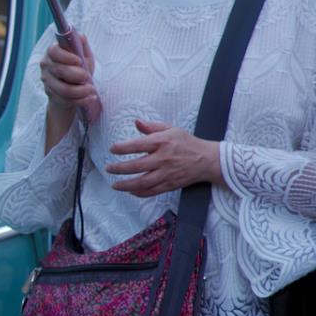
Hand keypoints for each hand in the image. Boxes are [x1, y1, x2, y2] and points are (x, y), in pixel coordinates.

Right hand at [39, 36, 102, 121]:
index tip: (79, 61)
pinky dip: (82, 100)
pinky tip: (90, 97)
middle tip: (87, 77)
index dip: (67, 57)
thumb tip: (80, 35)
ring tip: (92, 90)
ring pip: (64, 89)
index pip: (54, 52)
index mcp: (52, 53)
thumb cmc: (77, 68)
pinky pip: (67, 100)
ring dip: (82, 90)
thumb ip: (81, 44)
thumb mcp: (82, 55)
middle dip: (78, 75)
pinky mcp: (52, 97)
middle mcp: (47, 67)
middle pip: (60, 71)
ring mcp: (48, 83)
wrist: (71, 90)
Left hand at [106, 119, 222, 196]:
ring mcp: (167, 173)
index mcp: (163, 142)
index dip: (123, 147)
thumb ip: (152, 127)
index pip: (138, 145)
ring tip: (114, 185)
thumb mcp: (171, 129)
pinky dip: (139, 193)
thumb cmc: (187, 142)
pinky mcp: (170, 184)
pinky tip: (130, 191)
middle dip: (119, 169)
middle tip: (108, 169)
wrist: (207, 160)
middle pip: (137, 166)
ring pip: (142, 182)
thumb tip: (136, 122)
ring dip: (126, 185)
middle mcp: (163, 158)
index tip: (112, 149)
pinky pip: (152, 191)